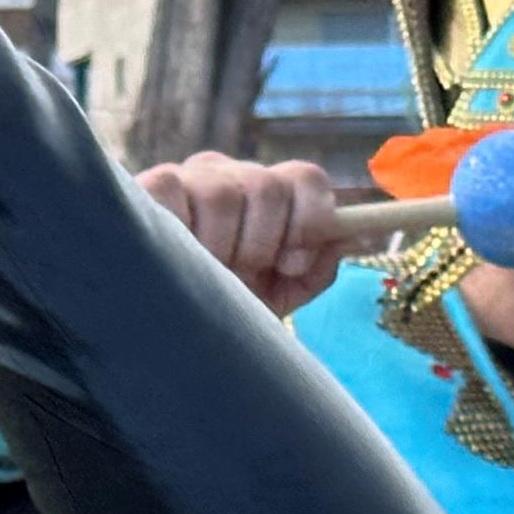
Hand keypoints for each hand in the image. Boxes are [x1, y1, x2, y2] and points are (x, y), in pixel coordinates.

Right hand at [137, 154, 343, 317]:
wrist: (168, 336)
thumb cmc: (222, 308)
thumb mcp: (277, 295)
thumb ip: (317, 266)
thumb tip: (362, 235)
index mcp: (266, 195)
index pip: (304, 178)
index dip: (309, 218)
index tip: (294, 262)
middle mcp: (230, 177)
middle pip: (268, 185)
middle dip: (261, 242)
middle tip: (240, 274)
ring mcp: (190, 178)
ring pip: (223, 192)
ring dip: (219, 245)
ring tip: (203, 272)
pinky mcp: (150, 185)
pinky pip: (173, 189)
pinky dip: (179, 230)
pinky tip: (173, 256)